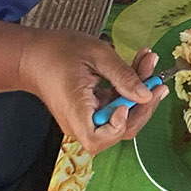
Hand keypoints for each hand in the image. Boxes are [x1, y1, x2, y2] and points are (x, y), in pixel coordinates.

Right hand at [19, 31, 165, 154]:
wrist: (34, 55)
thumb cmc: (59, 51)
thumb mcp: (96, 54)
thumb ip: (122, 75)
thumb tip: (146, 95)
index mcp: (75, 110)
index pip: (97, 139)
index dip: (117, 126)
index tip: (126, 102)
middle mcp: (79, 122)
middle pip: (118, 132)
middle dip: (142, 107)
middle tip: (157, 81)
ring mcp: (85, 119)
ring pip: (121, 118)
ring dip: (139, 93)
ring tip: (148, 63)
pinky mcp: (91, 112)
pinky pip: (114, 107)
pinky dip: (128, 90)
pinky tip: (138, 66)